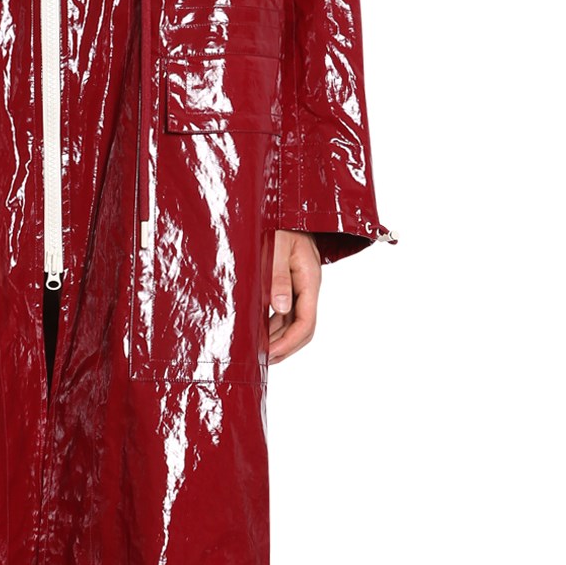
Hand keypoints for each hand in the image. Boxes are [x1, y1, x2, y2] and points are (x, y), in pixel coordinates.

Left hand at [268, 229, 321, 363]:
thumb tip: (280, 308)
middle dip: (283, 347)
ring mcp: (299, 286)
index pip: (306, 323)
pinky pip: (284, 311)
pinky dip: (272, 325)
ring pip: (292, 322)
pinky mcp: (288, 282)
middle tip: (260, 361)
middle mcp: (307, 286)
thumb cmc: (280, 220)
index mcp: (309, 279)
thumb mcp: (276, 245)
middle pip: (302, 329)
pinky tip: (257, 332)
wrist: (283, 203)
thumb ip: (277, 276)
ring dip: (277, 339)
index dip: (288, 343)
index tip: (268, 354)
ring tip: (256, 352)